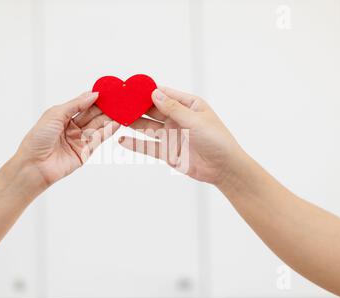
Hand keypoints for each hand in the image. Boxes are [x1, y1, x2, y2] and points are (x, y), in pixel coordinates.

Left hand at [15, 92, 119, 187]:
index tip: (107, 91)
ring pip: (97, 126)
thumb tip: (93, 94)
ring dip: (109, 118)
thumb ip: (76, 104)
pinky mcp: (85, 152)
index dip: (94, 98)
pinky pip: (98, 139)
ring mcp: (79, 140)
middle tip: (118, 99)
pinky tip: (116, 122)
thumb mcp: (55, 114)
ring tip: (121, 109)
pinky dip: (108, 131)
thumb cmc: (38, 138)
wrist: (34, 165)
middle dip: (105, 107)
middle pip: (92, 114)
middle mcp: (72, 128)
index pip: (82, 104)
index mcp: (62, 116)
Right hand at [118, 87, 241, 185]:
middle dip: (136, 106)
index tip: (130, 88)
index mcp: (188, 105)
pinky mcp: (167, 151)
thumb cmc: (216, 140)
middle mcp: (177, 118)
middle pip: (152, 110)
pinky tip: (122, 140)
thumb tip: (153, 93)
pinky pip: (149, 146)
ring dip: (133, 122)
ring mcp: (171, 135)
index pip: (163, 94)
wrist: (224, 168)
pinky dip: (135, 144)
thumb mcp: (194, 120)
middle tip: (118, 103)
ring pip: (147, 127)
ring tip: (116, 118)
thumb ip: (173, 108)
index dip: (147, 91)